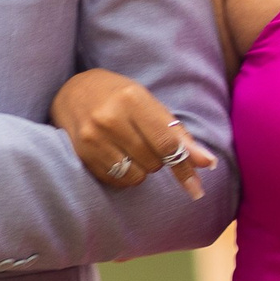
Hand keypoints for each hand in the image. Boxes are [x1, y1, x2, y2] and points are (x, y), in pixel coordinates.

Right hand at [52, 69, 217, 200]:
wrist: (72, 91)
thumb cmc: (118, 95)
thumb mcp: (149, 103)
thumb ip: (177, 132)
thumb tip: (207, 162)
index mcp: (132, 99)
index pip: (167, 143)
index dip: (185, 167)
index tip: (197, 189)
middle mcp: (111, 119)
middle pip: (153, 162)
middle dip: (158, 159)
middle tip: (147, 142)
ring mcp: (92, 138)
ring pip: (135, 176)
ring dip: (141, 169)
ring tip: (131, 148)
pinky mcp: (81, 155)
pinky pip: (116, 181)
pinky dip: (124, 175)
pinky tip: (117, 155)